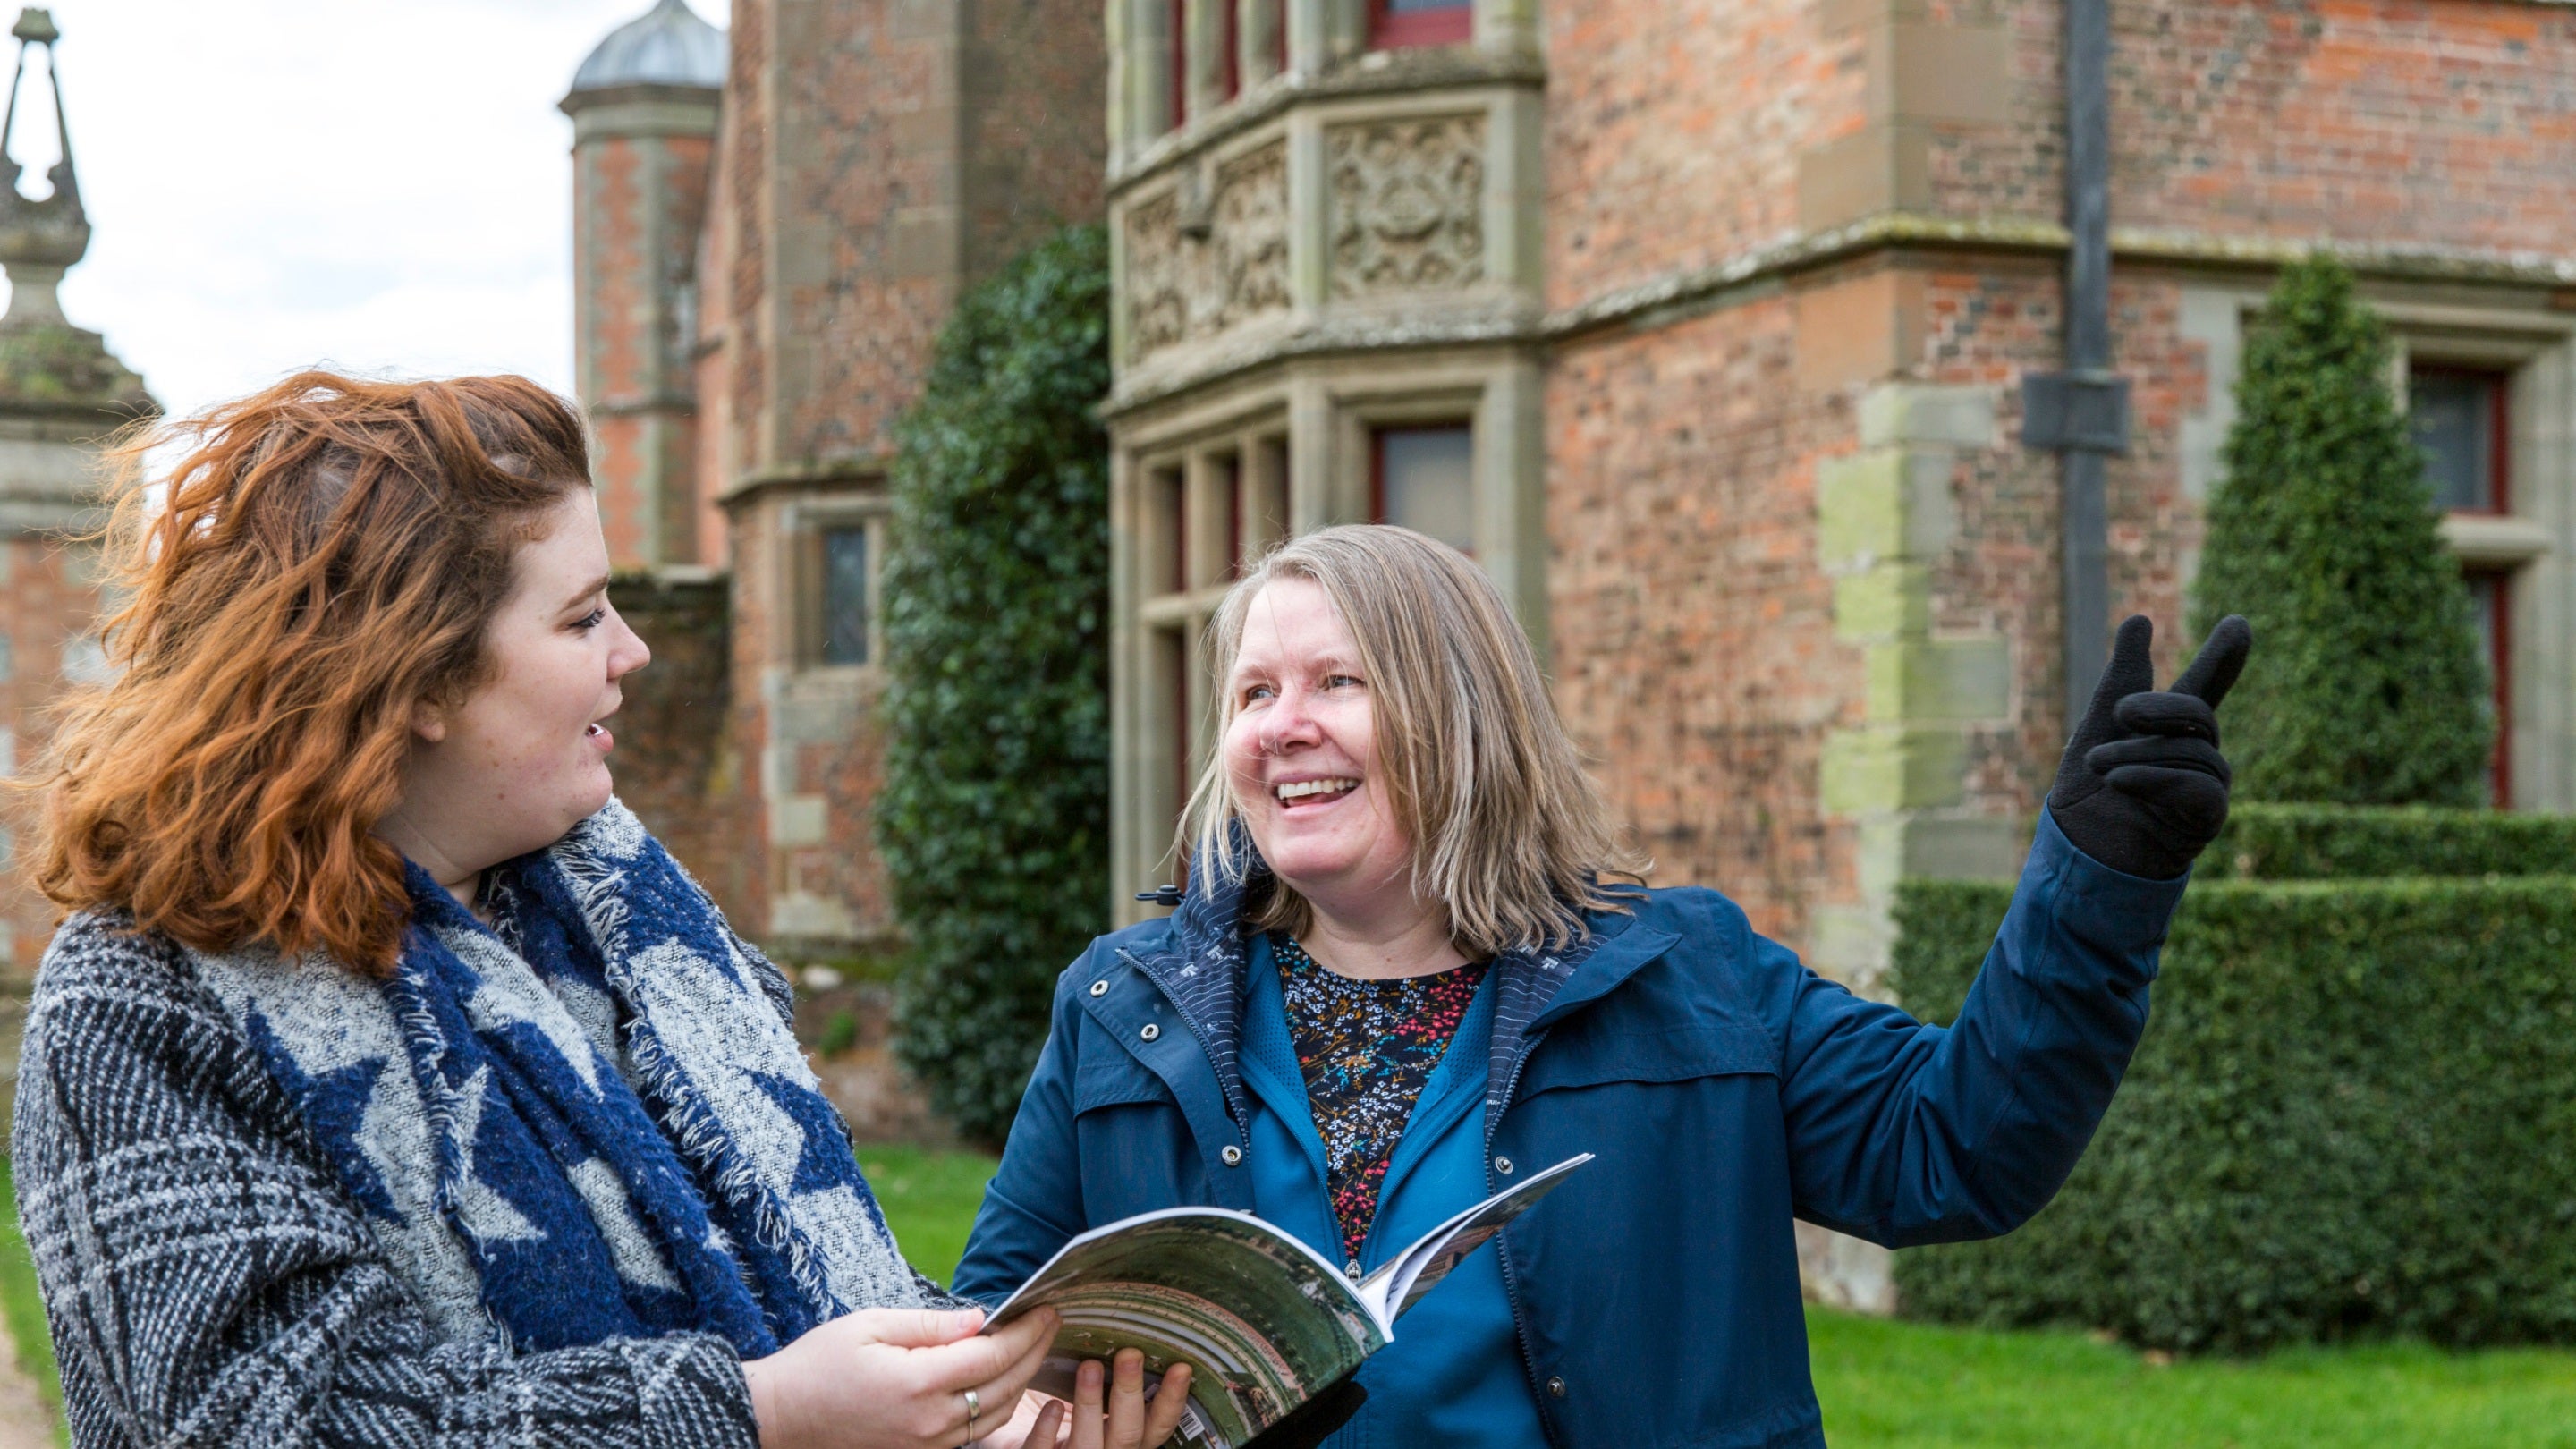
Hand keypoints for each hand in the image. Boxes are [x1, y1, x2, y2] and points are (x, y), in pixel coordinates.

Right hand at [742, 1305, 1057, 1448]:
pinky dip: (998, 1404)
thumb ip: (930, 1324)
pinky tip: (1004, 1380)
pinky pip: (975, 1432)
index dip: (1026, 1331)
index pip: (993, 1356)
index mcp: (917, 1382)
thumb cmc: (819, 1364)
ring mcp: (927, 1444)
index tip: (1047, 1308)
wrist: (781, 1417)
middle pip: (1004, 1386)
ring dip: (1023, 1379)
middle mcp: (929, 1421)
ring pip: (997, 1413)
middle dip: (1035, 1351)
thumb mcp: (871, 1326)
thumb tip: (979, 1318)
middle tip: (1051, 1322)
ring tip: (1034, 1346)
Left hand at [970, 1351, 1195, 1448]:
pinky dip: (1047, 1432)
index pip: (1157, 1425)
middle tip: (1130, 1354)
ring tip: (1088, 1366)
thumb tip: (1118, 1312)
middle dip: (1130, 1394)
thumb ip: (1102, 1364)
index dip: (1171, 1400)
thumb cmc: (1050, 1401)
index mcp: (1121, 1435)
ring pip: (1089, 1445)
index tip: (1181, 1365)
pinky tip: (1049, 1406)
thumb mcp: (1081, 1384)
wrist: (1006, 1427)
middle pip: (1127, 1436)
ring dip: (1090, 1406)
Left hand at [2047, 615, 2252, 879]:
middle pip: (2199, 713)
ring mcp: (2207, 786)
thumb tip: (2140, 619)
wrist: (2077, 853)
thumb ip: (2123, 678)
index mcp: (2172, 729)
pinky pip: (2198, 787)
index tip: (2239, 623)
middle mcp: (2198, 753)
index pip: (2204, 686)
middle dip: (2160, 707)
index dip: (2222, 657)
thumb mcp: (2099, 727)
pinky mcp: (2207, 819)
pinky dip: (2155, 778)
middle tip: (2120, 711)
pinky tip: (2120, 781)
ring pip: (2192, 751)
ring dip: (2137, 753)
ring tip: (2098, 766)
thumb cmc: (2089, 793)